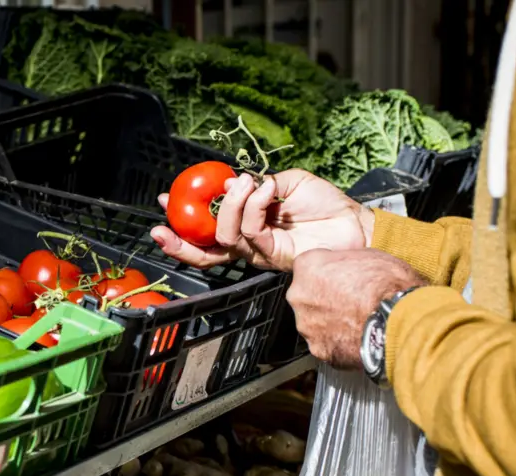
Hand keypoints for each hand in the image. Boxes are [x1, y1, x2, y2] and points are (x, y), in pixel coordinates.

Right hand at [151, 170, 374, 271]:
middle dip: (179, 241)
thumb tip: (231, 183)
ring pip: (226, 237)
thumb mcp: (288, 181)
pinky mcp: (273, 254)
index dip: (184, 220)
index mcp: (247, 226)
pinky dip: (255, 207)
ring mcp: (259, 250)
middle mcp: (249, 242)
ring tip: (249, 184)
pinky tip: (267, 190)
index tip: (164, 201)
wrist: (354, 224)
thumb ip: (260, 183)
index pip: (207, 228)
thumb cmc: (326, 204)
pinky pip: (252, 232)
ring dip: (232, 206)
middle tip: (162, 227)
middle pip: (204, 249)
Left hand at [288, 248, 427, 368]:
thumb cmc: (387, 286)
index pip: (310, 265)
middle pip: (308, 294)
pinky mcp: (319, 349)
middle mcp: (300, 296)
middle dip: (326, 296)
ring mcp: (306, 325)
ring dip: (331, 320)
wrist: (396, 320)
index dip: (330, 270)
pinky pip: (326, 343)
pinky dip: (339, 341)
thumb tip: (352, 256)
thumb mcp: (371, 255)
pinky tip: (358, 336)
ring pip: (315, 321)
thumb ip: (349, 258)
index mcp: (308, 267)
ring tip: (358, 319)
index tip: (343, 274)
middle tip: (352, 298)